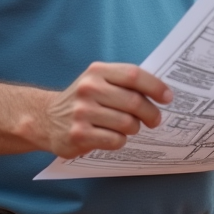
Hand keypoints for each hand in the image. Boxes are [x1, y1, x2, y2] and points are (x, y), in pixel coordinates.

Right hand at [41, 62, 172, 158]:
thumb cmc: (83, 100)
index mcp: (97, 72)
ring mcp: (82, 112)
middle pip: (134, 102)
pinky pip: (115, 140)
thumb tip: (161, 92)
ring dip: (134, 128)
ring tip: (129, 128)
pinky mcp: (79, 134)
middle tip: (155, 120)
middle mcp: (88, 89)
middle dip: (151, 114)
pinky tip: (112, 137)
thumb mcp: (98, 81)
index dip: (155, 87)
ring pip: (127, 123)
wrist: (45, 119)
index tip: (168, 97)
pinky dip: (120, 141)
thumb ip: (124, 83)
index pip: (134, 75)